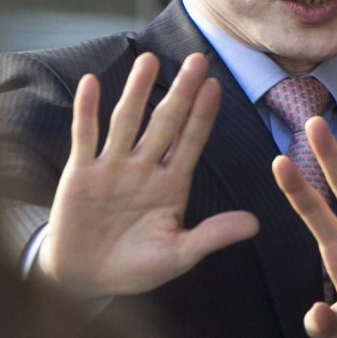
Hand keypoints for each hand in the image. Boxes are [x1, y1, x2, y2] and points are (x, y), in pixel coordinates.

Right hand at [39, 52, 259, 298]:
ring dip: (137, 91)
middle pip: (164, 123)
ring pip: (127, 121)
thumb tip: (255, 223)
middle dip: (181, 92)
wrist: (85, 279)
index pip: (190, 142)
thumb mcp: (177, 256)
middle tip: (197, 59)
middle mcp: (143, 169)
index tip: (216, 85)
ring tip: (150, 60)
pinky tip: (91, 82)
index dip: (203, 115)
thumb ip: (211, 236)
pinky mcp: (81, 173)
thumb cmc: (134, 268)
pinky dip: (86, 109)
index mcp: (170, 186)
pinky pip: (84, 136)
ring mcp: (111, 167)